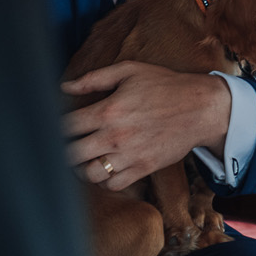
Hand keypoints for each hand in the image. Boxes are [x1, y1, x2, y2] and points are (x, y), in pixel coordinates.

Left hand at [61, 62, 230, 190]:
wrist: (201, 108)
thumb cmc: (165, 86)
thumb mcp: (130, 71)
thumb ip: (95, 78)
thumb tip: (64, 87)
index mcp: (108, 110)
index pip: (66, 126)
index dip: (54, 127)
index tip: (57, 127)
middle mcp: (115, 135)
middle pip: (70, 154)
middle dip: (62, 150)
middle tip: (66, 145)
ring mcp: (129, 155)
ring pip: (88, 174)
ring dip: (81, 168)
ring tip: (84, 159)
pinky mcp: (143, 168)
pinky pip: (112, 185)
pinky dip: (104, 180)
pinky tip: (105, 168)